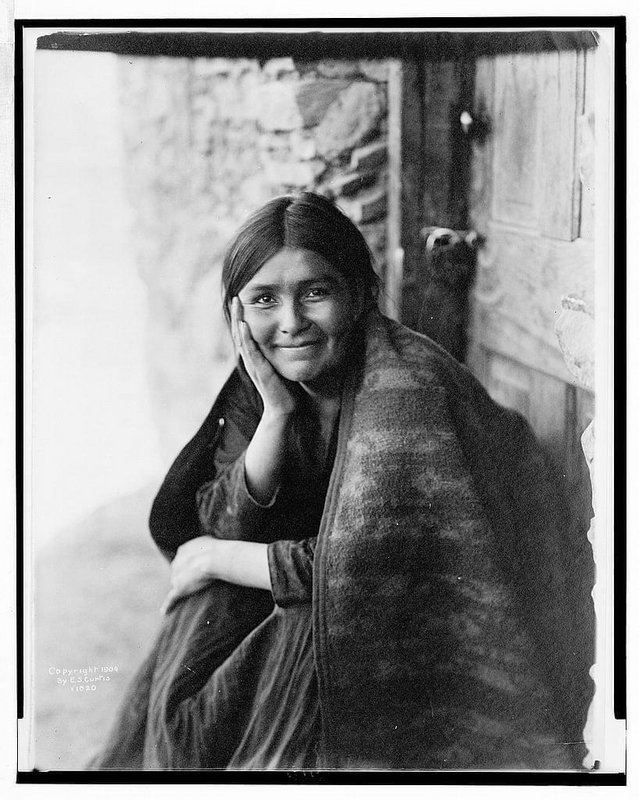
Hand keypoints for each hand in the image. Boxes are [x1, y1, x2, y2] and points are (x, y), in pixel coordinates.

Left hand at [160, 536, 221, 614]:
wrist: (213, 558)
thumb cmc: (215, 550)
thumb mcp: (208, 541)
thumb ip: (203, 544)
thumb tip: (208, 544)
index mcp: (182, 550)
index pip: (182, 560)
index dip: (189, 565)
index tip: (195, 568)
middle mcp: (176, 562)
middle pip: (177, 572)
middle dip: (183, 576)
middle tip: (196, 580)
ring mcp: (176, 576)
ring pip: (175, 584)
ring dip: (181, 588)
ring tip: (190, 594)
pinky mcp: (179, 588)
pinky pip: (171, 598)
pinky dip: (168, 605)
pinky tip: (165, 612)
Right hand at [231, 297, 296, 417]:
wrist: (284, 411)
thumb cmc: (285, 389)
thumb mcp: (281, 365)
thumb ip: (281, 353)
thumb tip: (291, 339)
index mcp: (256, 357)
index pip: (247, 333)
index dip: (243, 317)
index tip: (242, 300)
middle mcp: (251, 360)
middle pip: (240, 333)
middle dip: (238, 314)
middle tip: (235, 296)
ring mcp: (254, 365)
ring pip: (242, 339)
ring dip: (238, 320)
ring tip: (236, 304)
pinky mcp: (260, 371)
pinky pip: (251, 351)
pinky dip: (246, 338)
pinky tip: (244, 325)